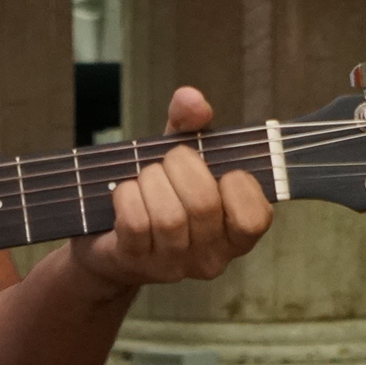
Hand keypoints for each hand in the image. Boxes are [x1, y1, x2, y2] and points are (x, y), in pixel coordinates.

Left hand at [70, 86, 273, 293]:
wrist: (111, 239)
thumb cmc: (159, 193)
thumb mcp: (180, 156)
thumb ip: (191, 124)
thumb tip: (192, 100)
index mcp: (235, 235)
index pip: (254, 217)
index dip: (237, 183)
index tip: (221, 170)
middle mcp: (211, 258)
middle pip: (204, 203)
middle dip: (180, 165)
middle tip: (169, 161)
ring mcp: (173, 265)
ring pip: (168, 215)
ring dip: (150, 180)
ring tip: (146, 177)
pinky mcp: (136, 262)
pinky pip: (135, 221)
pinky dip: (126, 195)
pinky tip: (126, 193)